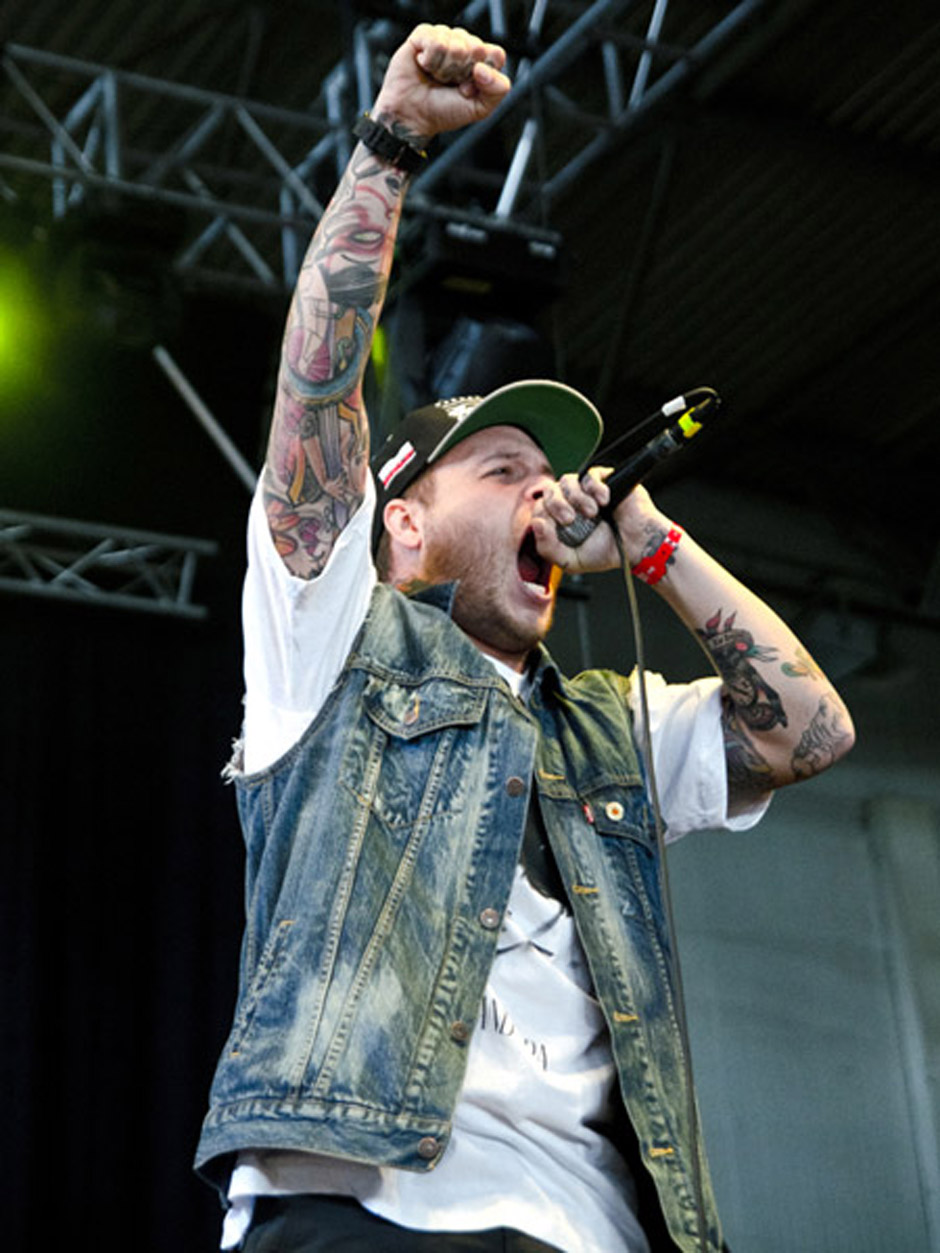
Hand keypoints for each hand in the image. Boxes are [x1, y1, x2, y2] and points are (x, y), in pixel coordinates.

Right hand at [372, 24, 509, 143]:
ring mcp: (445, 38)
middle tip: (450, 84)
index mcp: (480, 62)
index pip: (496, 54)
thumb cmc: (443, 112)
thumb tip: (483, 68)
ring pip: (456, 44)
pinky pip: (435, 40)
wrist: (413, 117)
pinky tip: (425, 66)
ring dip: (445, 68)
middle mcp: (464, 46)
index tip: (470, 89)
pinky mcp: (424, 35)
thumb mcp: (480, 109)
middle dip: (462, 73)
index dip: (484, 74)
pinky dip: (430, 59)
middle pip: (476, 47)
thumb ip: (498, 90)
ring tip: (436, 77)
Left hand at [531, 477, 674, 573]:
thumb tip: (536, 524)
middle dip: (556, 505)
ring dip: (576, 497)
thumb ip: (548, 549)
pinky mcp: (605, 480)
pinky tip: (605, 502)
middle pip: (549, 491)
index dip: (544, 515)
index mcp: (560, 519)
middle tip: (570, 520)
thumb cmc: (607, 552)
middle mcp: (571, 502)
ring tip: (592, 513)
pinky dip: (594, 487)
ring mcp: (587, 490)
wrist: (637, 546)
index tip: (558, 528)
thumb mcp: (571, 560)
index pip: (540, 508)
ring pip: (567, 480)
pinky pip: (590, 474)